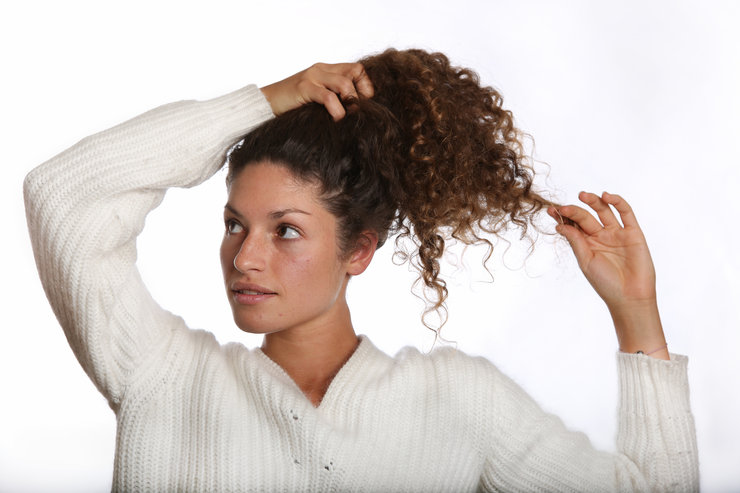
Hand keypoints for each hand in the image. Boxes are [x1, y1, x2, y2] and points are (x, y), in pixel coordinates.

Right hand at [260, 62, 373, 120]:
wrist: (266, 104)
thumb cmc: (293, 106)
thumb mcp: (318, 100)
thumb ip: (334, 99)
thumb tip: (356, 112)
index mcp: (326, 70)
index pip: (356, 69)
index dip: (365, 85)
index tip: (364, 103)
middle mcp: (321, 69)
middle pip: (354, 71)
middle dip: (362, 92)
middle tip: (359, 110)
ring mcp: (312, 77)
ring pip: (344, 83)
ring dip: (351, 101)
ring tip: (348, 116)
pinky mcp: (304, 88)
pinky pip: (328, 97)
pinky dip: (337, 110)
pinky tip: (336, 119)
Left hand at [549, 192, 667, 357]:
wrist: (630, 297)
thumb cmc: (605, 283)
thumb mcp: (586, 261)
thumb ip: (576, 241)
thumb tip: (561, 225)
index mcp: (587, 244)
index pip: (573, 225)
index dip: (563, 218)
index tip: (550, 211)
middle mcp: (601, 236)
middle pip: (585, 217)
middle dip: (574, 211)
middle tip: (563, 208)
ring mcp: (617, 233)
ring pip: (604, 211)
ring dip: (593, 201)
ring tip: (582, 195)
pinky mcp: (633, 232)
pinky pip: (626, 213)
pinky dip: (618, 202)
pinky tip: (606, 196)